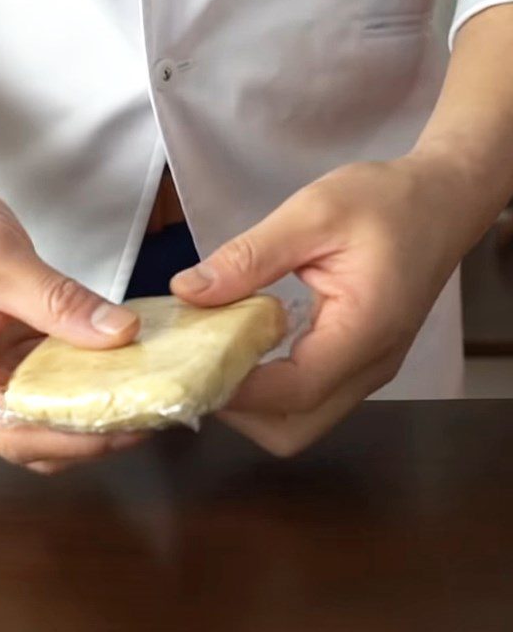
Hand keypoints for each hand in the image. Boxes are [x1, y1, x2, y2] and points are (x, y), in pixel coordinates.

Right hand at [0, 179, 143, 471]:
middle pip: (37, 434)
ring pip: (53, 410)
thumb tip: (118, 333)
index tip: (124, 426)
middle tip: (148, 412)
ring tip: (146, 393)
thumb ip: (57, 301)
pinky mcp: (16, 355)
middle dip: (91, 431)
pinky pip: (59, 376)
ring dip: (96, 405)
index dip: (71, 440)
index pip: (12, 433)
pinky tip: (125, 363)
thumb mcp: (0, 262)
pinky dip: (91, 374)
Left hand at [171, 156, 470, 455]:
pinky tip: (243, 351)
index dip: (235, 390)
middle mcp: (369, 367)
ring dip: (251, 404)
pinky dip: (269, 390)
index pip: (293, 391)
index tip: (188, 366)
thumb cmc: (385, 202)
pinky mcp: (358, 366)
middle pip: (293, 429)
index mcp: (364, 332)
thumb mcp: (312, 214)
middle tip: (199, 364)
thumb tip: (188, 290)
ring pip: (299, 423)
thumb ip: (250, 257)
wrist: (443, 202)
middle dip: (238, 411)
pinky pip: (308, 401)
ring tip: (215, 356)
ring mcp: (367, 373)